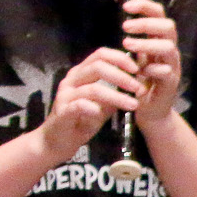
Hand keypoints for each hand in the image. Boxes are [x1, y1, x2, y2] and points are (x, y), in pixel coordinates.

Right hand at [40, 47, 143, 161]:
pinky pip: (79, 106)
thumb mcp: (103, 105)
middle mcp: (71, 80)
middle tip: (138, 88)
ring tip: (133, 105)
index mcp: (81, 73)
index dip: (120, 58)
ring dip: (116, 96)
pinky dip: (94, 108)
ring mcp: (65, 95)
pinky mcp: (62, 111)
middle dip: (121, 76)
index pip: (100, 55)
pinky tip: (103, 115)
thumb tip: (139, 84)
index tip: (136, 69)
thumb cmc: (82, 120)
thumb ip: (116, 93)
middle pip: (97, 67)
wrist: (58, 141)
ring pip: (93, 88)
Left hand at [120, 0, 182, 128]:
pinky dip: (152, 69)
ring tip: (126, 45)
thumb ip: (134, 41)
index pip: (159, 15)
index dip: (145, 7)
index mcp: (159, 41)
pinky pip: (166, 71)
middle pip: (168, 27)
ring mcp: (172, 66)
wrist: (149, 110)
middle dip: (146, 23)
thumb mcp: (136, 58)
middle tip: (125, 27)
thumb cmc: (140, 81)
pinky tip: (140, 71)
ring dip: (146, 44)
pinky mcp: (171, 83)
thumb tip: (124, 20)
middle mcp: (169, 50)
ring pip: (168, 47)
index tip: (126, 6)